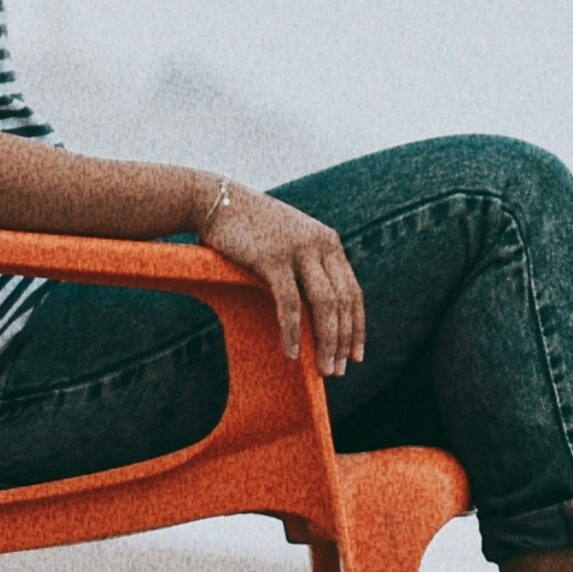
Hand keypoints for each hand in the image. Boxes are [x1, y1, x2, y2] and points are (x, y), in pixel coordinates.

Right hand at [199, 185, 364, 376]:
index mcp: (329, 243)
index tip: (356, 355)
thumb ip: (305, 267)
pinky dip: (293, 331)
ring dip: (326, 342)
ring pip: (324, 304)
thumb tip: (313, 310)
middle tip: (338, 371)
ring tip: (324, 369)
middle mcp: (321, 244)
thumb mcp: (287, 242)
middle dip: (343, 341)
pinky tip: (291, 353)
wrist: (215, 201)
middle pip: (343, 302)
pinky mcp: (273, 258)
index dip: (357, 326)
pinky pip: (290, 303)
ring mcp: (299, 250)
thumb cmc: (248, 229)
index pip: (353, 292)